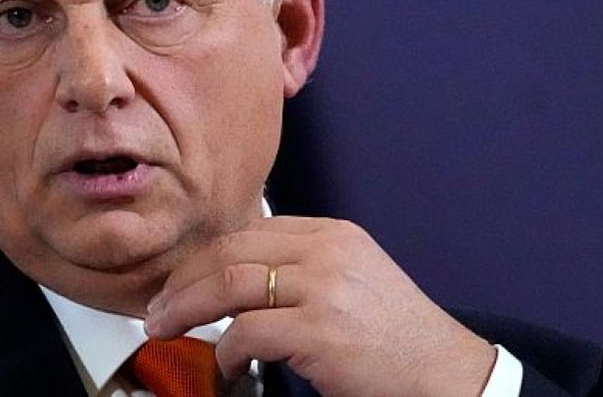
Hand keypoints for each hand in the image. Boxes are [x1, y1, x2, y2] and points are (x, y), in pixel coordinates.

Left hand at [143, 216, 496, 396]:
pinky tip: (229, 366)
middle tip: (158, 307)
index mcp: (330, 234)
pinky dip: (226, 352)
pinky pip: (246, 333)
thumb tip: (237, 281)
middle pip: (228, 251)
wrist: (444, 372)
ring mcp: (322, 289)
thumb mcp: (353, 278)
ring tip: (166, 328)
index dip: (202, 256)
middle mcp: (325, 252)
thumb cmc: (397, 335)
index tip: (179, 279)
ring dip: (185, 310)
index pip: (247, 230)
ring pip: (226, 285)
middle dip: (181, 281)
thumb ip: (302, 268)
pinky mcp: (318, 331)